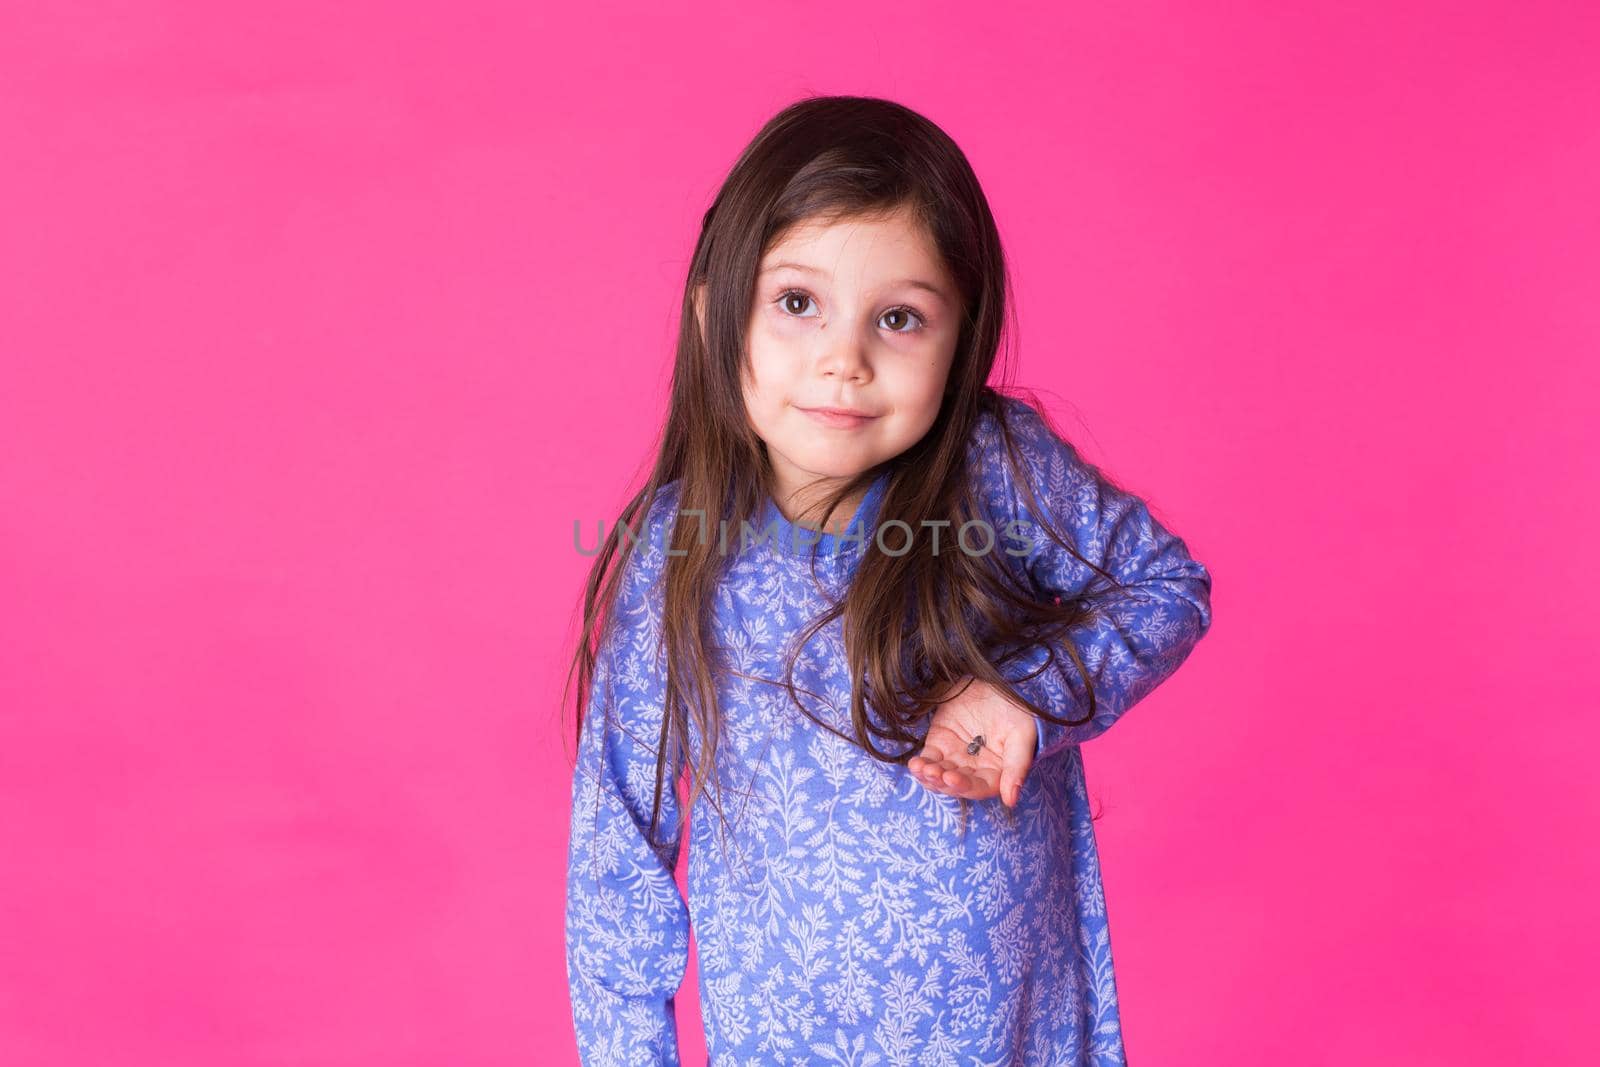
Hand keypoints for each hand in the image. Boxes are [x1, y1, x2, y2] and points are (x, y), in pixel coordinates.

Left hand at [908, 675, 1037, 808]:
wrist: (995, 681)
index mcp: (997, 772)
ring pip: (939, 776)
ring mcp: (955, 758)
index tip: (951, 777)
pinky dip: (920, 765)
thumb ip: (1017, 767)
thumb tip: (1011, 800)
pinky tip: (915, 764)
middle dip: (942, 782)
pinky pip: (928, 760)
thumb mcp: (1022, 735)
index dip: (965, 786)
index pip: (980, 787)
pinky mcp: (939, 744)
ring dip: (929, 777)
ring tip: (921, 768)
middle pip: (956, 785)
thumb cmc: (1015, 709)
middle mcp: (974, 770)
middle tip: (933, 773)